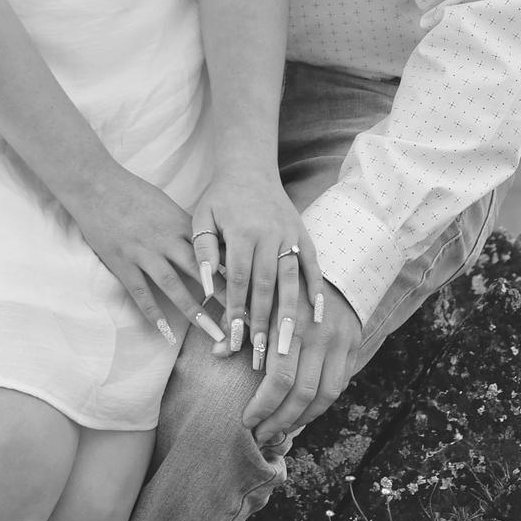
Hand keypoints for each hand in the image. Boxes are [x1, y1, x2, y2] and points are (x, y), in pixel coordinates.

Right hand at [72, 166, 227, 349]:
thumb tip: (210, 247)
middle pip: (200, 271)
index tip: (253, 291)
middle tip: (242, 319)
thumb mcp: (166, 205)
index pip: (213, 251)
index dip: (233, 271)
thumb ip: (186, 228)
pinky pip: (139, 291)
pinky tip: (164, 332)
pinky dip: (152, 312)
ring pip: (173, 285)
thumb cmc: (133, 192)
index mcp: (180, 224)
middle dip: (223, 296)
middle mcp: (166, 239)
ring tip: (211, 333)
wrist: (97, 185)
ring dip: (194, 311)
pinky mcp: (122, 262)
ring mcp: (143, 252)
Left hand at [192, 169, 320, 362]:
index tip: (232, 339)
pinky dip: (316, 290)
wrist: (249, 166)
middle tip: (261, 353)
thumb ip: (202, 250)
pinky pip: (312, 265)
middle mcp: (269, 234)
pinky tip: (318, 315)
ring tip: (288, 344)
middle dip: (263, 322)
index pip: (238, 279)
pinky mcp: (303, 234)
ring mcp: (289, 234)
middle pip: (266, 285)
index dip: (236, 310)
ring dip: (290, 314)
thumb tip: (205, 286)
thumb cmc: (220, 197)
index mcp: (242, 231)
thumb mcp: (202, 217)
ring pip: (291, 280)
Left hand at [242, 279, 362, 445]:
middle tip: (260, 435)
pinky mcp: (354, 345)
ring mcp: (341, 341)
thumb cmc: (285, 281)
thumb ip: (239, 322)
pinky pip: (339, 386)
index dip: (262, 406)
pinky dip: (320, 405)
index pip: (279, 378)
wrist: (333, 263)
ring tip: (280, 429)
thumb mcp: (260, 294)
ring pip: (325, 397)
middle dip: (279, 421)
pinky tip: (301, 411)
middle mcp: (321, 334)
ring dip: (301, 420)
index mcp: (293, 321)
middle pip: (302, 394)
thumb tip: (217, 354)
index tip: (246, 421)